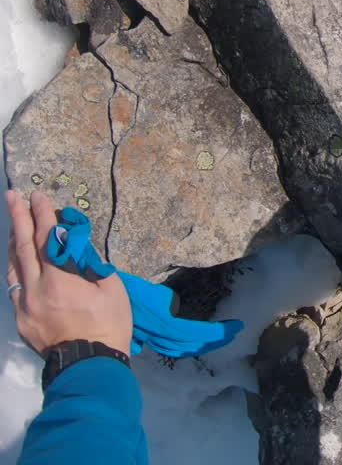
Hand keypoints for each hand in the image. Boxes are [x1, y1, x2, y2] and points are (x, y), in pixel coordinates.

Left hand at [6, 191, 132, 355]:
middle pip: (22, 247)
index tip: (38, 197)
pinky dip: (14, 267)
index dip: (42, 215)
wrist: (89, 363)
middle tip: (13, 196)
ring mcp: (24, 304)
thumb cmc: (108, 325)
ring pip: (13, 266)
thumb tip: (78, 246)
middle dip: (18, 218)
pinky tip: (16, 260)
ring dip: (13, 242)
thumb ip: (92, 264)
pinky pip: (13, 286)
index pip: (46, 239)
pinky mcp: (21, 318)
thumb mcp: (111, 289)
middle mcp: (35, 288)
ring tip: (14, 223)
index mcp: (59, 279)